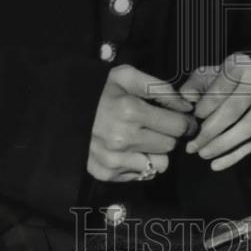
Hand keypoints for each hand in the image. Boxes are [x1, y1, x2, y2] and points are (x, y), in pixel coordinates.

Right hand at [88, 64, 196, 181]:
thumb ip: (160, 88)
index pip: (177, 126)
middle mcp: (123, 139)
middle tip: (156, 125)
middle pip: (170, 145)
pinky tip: (128, 149)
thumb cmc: (99, 90)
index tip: (183, 120)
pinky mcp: (105, 172)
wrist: (63, 108)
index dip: (185, 122)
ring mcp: (113, 159)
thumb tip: (186, 107)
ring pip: (159, 164)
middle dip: (168, 134)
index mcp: (131, 111)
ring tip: (142, 138)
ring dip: (156, 151)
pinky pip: (140, 174)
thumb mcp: (128, 76)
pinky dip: (139, 162)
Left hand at [179, 53, 250, 170]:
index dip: (207, 104)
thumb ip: (194, 86)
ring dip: (222, 145)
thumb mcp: (209, 76)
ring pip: (247, 128)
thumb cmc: (227, 81)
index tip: (194, 118)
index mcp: (242, 64)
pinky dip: (235, 156)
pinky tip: (217, 164)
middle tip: (192, 145)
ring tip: (203, 154)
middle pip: (234, 110)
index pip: (222, 86)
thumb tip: (186, 99)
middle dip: (210, 131)